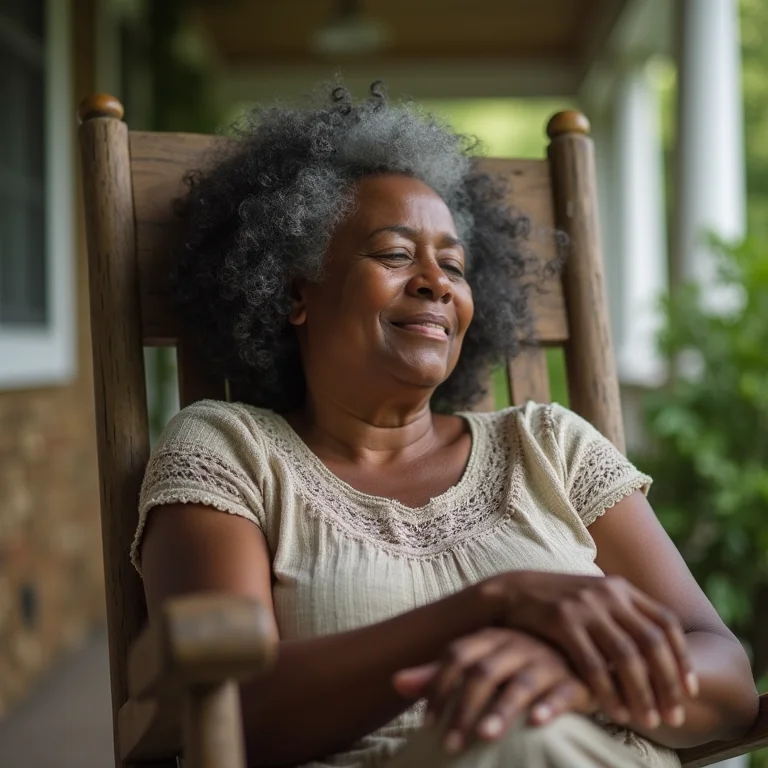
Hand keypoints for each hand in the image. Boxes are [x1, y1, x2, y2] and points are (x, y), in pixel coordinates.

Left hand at [393, 628, 594, 753]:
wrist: (575, 657)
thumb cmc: (516, 665)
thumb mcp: (477, 666)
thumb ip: (439, 674)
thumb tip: (395, 682)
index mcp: (489, 638)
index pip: (456, 655)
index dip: (439, 687)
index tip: (427, 724)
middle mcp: (516, 644)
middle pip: (484, 672)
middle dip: (465, 709)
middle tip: (450, 746)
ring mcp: (546, 659)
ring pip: (521, 683)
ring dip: (503, 710)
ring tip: (485, 737)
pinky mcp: (574, 679)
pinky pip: (563, 691)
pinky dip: (550, 705)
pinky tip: (537, 723)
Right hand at [481, 572, 697, 729]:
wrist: (512, 592)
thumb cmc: (557, 603)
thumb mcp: (594, 598)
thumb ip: (623, 615)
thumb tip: (659, 647)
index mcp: (621, 587)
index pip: (666, 623)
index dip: (682, 658)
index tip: (690, 690)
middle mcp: (608, 593)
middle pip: (651, 641)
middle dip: (667, 683)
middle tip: (674, 716)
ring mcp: (585, 606)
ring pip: (626, 655)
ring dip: (641, 692)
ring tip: (648, 721)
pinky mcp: (562, 621)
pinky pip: (592, 663)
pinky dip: (608, 691)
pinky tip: (615, 712)